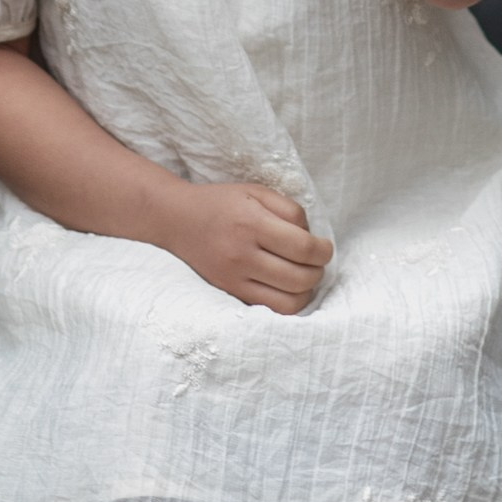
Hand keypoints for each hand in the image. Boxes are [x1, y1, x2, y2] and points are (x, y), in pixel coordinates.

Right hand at [153, 179, 332, 313]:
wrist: (176, 219)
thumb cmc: (221, 202)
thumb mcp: (256, 192)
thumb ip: (289, 210)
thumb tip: (313, 237)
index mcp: (251, 223)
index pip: (303, 248)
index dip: (323, 250)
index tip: (324, 247)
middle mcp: (242, 255)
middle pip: (300, 278)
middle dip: (319, 271)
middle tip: (317, 262)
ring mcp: (234, 279)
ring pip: (288, 302)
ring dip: (307, 291)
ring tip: (305, 277)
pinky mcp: (229, 292)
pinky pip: (269, 310)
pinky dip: (287, 303)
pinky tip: (288, 289)